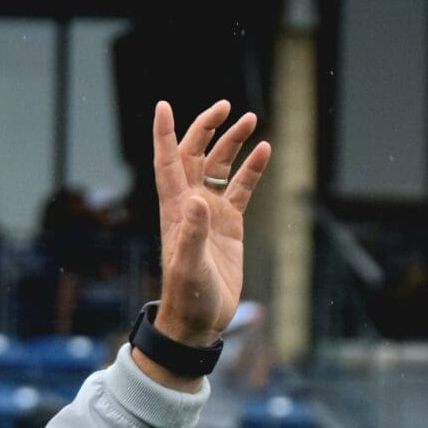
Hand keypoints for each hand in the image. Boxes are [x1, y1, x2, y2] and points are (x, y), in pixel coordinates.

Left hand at [143, 100, 271, 381]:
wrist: (198, 322)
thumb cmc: (188, 297)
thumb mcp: (189, 266)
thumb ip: (193, 233)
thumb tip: (198, 199)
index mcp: (175, 210)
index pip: (167, 163)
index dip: (164, 134)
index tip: (163, 105)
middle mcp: (190, 205)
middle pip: (195, 156)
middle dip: (206, 129)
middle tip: (225, 106)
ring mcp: (210, 213)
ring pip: (220, 168)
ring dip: (232, 143)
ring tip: (250, 119)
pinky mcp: (229, 225)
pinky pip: (241, 189)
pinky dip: (251, 169)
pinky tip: (264, 150)